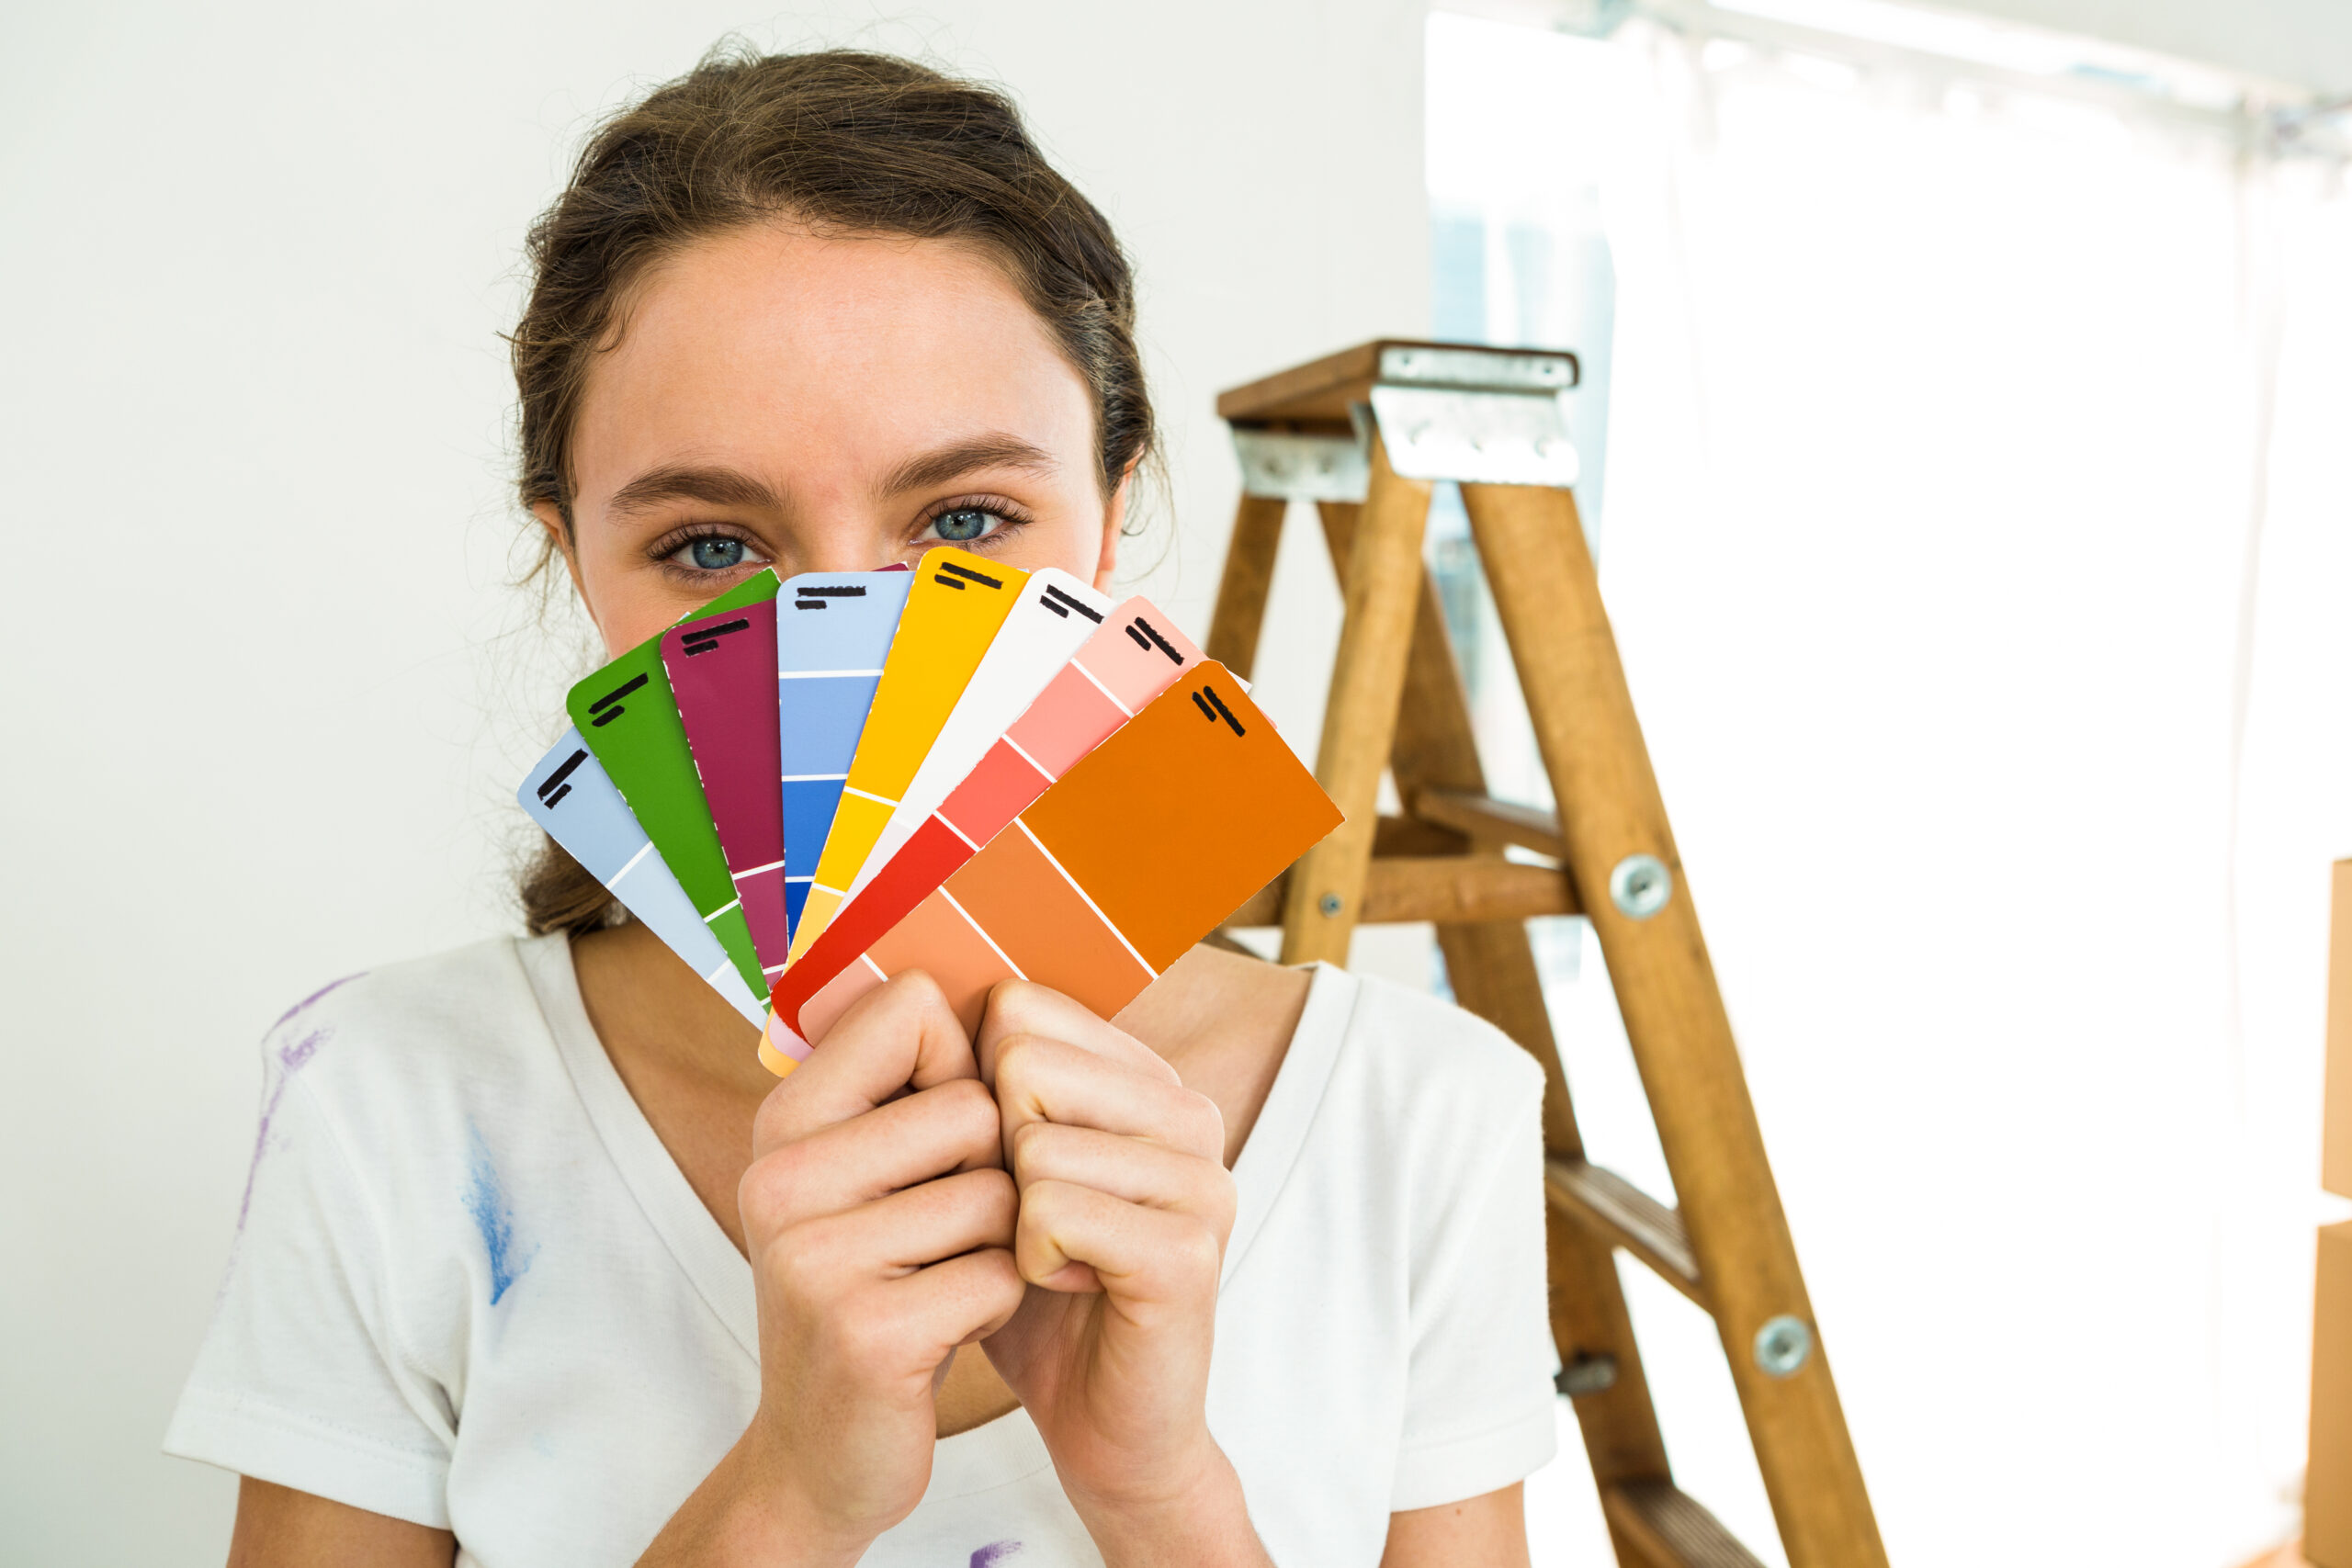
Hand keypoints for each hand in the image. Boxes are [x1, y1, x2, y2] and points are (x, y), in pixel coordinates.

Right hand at [640, 973, 1024, 1565]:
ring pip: (1000, 1193)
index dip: (964, 1065)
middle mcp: (780, 1175)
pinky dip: (996, 1304)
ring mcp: (814, 1255)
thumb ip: (907, 1077)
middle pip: (976, 1105)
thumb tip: (987, 972)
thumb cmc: (873, 1285)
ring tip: (935, 1281)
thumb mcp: (863, 1171)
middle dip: (990, 1173)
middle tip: (935, 1233)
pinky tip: (943, 1331)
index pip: (916, 1006)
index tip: (937, 1134)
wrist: (822, 1451)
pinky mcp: (866, 1329)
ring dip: (997, 1246)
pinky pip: (1000, 1273)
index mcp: (784, 1119)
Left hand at [975, 983, 1266, 1564]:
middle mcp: (1186, 1112)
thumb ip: (976, 1085)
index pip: (1020, 1009)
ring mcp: (1199, 1177)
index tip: (996, 1162)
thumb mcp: (996, 1176)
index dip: (973, 1088)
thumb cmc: (1039, 1296)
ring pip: (1034, 1140)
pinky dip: (1028, 1261)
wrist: (1106, 1429)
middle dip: (988, 1152)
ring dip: (1007, 1217)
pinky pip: (1053, 1212)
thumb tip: (901, 990)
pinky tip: (1060, 1287)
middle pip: (1024, 1063)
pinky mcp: (1188, 1249)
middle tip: (1022, 1219)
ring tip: (1044, 1258)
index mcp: (1146, 1078)